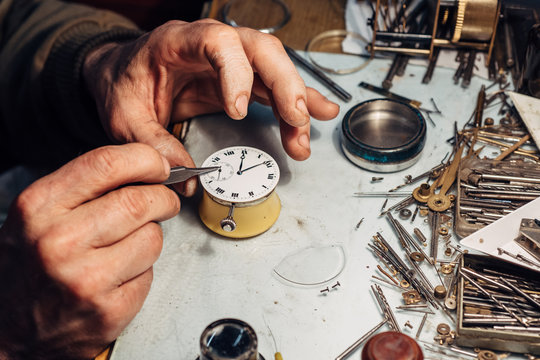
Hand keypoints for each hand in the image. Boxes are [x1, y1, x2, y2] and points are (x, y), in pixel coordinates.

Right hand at [0, 144, 178, 358]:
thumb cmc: (27, 268)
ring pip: (152, 237)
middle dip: (163, 198)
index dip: (146, 159)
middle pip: (139, 201)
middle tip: (164, 202)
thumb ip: (84, 187)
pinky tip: (120, 275)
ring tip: (128, 245)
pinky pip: (150, 272)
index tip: (159, 165)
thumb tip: (144, 165)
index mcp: (38, 207)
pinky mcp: (109, 309)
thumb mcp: (37, 215)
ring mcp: (86, 279)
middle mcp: (59, 241)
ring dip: (151, 236)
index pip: (107, 163)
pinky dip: (144, 269)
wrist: (8, 332)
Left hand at [83, 19, 339, 195]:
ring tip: (302, 137)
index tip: (239, 109)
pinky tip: (318, 114)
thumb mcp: (124, 116)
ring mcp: (230, 61)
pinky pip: (274, 86)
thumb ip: (152, 143)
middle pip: (261, 50)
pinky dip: (297, 102)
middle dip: (285, 84)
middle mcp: (212, 44)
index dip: (236, 72)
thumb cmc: (124, 83)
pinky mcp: (240, 78)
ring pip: (275, 69)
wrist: (122, 72)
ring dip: (295, 102)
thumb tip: (183, 175)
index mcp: (178, 42)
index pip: (218, 43)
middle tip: (295, 118)